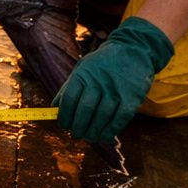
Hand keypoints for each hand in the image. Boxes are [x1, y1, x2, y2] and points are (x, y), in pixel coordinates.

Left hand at [53, 16, 174, 141]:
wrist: (133, 50)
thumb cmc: (102, 64)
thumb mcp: (82, 69)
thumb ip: (68, 88)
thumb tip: (53, 108)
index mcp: (83, 74)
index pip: (70, 98)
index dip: (65, 116)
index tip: (63, 126)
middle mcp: (99, 81)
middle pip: (86, 109)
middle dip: (79, 126)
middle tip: (77, 135)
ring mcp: (117, 88)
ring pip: (103, 115)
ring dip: (94, 131)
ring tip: (89, 137)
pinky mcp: (133, 95)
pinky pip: (121, 117)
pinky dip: (112, 129)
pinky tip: (105, 135)